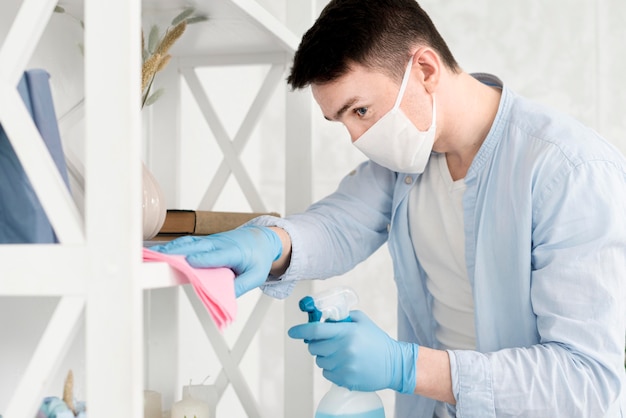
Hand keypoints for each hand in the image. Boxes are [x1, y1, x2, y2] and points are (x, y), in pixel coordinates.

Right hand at [150, 225, 281, 296]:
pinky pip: (190, 243)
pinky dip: (175, 246)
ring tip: (155, 253)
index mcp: (235, 251)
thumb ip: (241, 286)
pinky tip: (162, 251)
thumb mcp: (256, 276)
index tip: (190, 261)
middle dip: (180, 250)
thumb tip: (225, 297)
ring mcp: (212, 241)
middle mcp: (221, 244)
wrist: (261, 239)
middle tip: (162, 256)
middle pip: (198, 245)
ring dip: (173, 247)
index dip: (204, 258)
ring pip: (191, 242)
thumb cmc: (258, 257)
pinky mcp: (206, 242)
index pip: (217, 255)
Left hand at [288, 310, 417, 392]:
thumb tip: (321, 319)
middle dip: (316, 343)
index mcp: (346, 332)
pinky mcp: (345, 379)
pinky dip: (331, 368)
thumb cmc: (377, 341)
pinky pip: (326, 373)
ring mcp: (343, 366)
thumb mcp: (361, 321)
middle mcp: (343, 349)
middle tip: (327, 341)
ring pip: (319, 360)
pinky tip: (344, 364)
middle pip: (314, 347)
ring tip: (341, 353)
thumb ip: (341, 319)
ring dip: (325, 356)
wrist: (394, 364)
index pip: (315, 330)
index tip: (292, 332)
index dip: (300, 330)